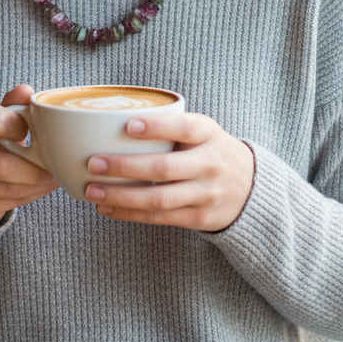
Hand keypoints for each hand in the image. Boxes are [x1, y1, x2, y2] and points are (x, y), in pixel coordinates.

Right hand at [0, 84, 58, 229]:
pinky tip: (39, 188)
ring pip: (6, 188)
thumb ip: (13, 105)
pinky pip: (6, 203)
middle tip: (56, 167)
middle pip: (1, 164)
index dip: (21, 127)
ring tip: (53, 178)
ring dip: (36, 185)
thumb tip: (27, 91)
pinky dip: (29, 196)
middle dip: (35, 169)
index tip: (37, 132)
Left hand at [84, 112, 254, 231]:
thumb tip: (112, 122)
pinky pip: (159, 218)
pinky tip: (107, 208)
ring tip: (92, 190)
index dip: (156, 127)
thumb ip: (171, 127)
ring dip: (121, 196)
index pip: (184, 128)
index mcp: (209, 134)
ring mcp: (205, 194)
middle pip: (164, 168)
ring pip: (158, 199)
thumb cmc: (210, 151)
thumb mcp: (202, 131)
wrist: (250, 187)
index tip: (127, 126)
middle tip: (94, 163)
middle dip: (125, 166)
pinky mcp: (198, 218)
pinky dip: (129, 214)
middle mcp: (209, 164)